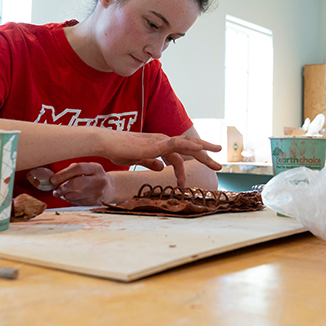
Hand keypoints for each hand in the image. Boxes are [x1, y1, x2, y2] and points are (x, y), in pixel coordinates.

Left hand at [51, 162, 114, 205]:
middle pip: (77, 183)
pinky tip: (71, 196)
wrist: (109, 188)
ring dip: (64, 195)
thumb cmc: (92, 177)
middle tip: (55, 191)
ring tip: (61, 193)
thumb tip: (54, 180)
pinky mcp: (94, 202)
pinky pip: (76, 202)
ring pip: (74, 196)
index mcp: (96, 168)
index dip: (63, 174)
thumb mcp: (87, 169)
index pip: (78, 168)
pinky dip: (70, 200)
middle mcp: (99, 180)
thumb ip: (72, 171)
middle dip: (62, 187)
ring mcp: (98, 192)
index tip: (52, 179)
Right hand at [100, 132, 221, 185]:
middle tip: (218, 165)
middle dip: (205, 156)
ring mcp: (161, 140)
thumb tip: (160, 167)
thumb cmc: (119, 150)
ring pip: (188, 145)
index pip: (178, 156)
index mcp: (159, 145)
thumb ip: (150, 162)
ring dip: (204, 151)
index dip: (182, 170)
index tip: (183, 184)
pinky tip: (200, 148)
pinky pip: (178, 143)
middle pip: (189, 148)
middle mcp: (163, 141)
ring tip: (217, 160)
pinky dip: (190, 145)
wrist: (107, 143)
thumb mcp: (138, 159)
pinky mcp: (157, 143)